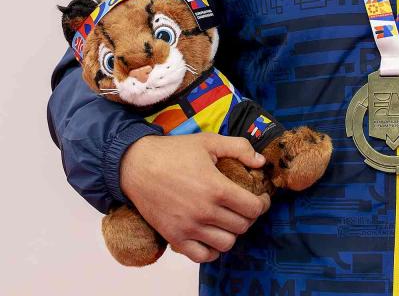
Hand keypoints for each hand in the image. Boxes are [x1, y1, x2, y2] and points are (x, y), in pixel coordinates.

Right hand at [120, 134, 270, 262]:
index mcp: (217, 188)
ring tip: (228, 220)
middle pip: (242, 226)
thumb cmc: (173, 152)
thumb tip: (261, 161)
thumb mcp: (209, 141)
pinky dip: (212, 250)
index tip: (260, 198)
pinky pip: (201, 256)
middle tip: (244, 206)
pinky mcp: (174, 237)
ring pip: (225, 244)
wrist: (135, 165)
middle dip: (248, 216)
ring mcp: (189, 227)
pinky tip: (212, 236)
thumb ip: (239, 148)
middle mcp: (204, 212)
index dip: (263, 203)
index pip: (253, 208)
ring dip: (232, 233)